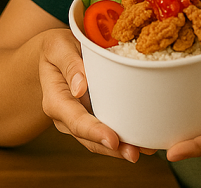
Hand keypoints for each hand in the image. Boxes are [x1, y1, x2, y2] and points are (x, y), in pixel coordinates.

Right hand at [37, 28, 153, 162]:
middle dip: (112, 149)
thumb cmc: (57, 47)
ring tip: (145, 150)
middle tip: (135, 154)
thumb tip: (80, 88)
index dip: (94, 132)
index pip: (75, 120)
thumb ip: (69, 64)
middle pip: (88, 138)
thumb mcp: (57, 46)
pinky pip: (106, 132)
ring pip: (98, 141)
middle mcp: (65, 116)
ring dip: (121, 149)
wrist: (56, 53)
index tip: (112, 140)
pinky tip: (143, 141)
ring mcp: (79, 120)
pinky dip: (124, 139)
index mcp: (55, 100)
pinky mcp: (92, 117)